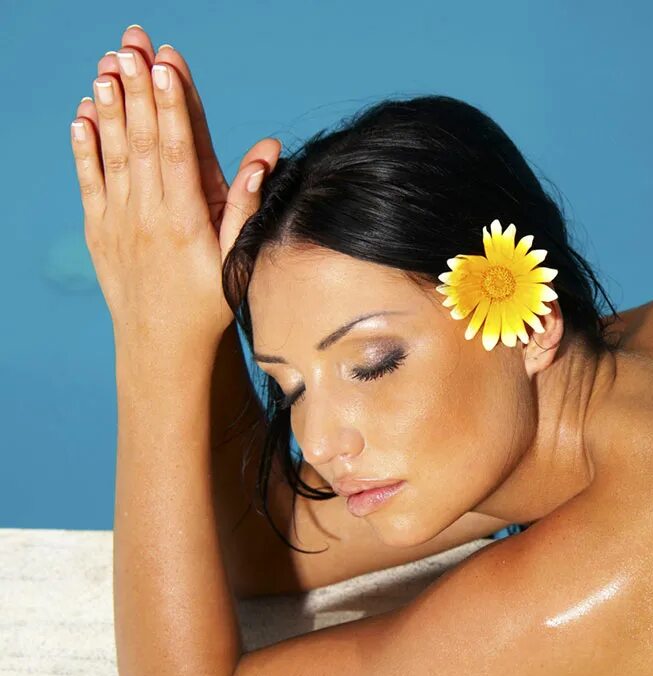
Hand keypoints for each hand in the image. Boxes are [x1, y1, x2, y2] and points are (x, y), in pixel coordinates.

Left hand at [70, 26, 280, 346]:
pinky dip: (84, 146)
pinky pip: (89, 180)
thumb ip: (246, 206)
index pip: (176, 149)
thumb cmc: (209, 304)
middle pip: (140, 140)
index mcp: (185, 219)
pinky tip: (82, 115)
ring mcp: (118, 221)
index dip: (171, 104)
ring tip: (105, 66)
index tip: (166, 65)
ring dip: (108, 107)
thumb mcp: (237, 260)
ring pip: (112, 153)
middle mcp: (147, 215)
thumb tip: (263, 156)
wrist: (162, 346)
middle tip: (131, 46)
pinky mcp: (99, 230)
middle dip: (136, 89)